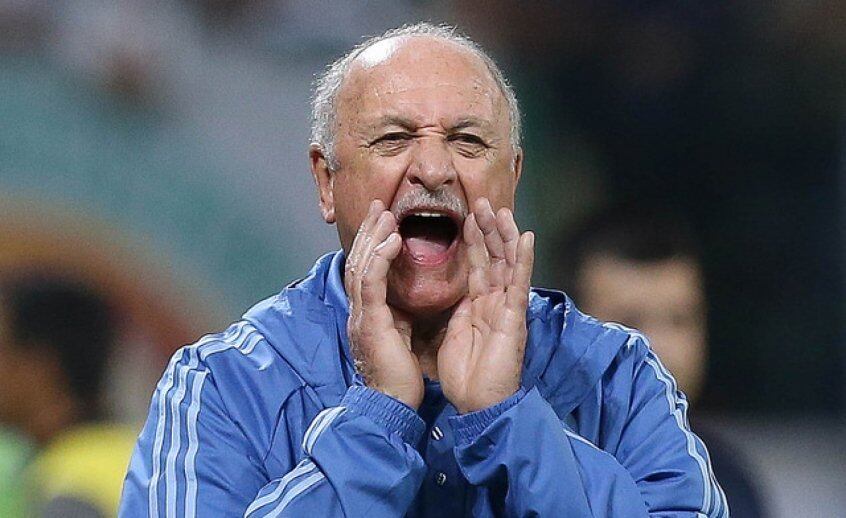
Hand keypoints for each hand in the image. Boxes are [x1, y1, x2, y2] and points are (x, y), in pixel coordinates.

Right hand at [345, 200, 423, 408]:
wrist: (391, 405)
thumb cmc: (398, 377)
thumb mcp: (398, 337)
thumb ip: (396, 314)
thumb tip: (405, 297)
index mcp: (364, 314)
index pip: (363, 270)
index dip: (370, 244)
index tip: (381, 221)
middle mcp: (357, 311)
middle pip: (357, 261)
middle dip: (368, 231)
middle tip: (379, 205)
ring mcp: (360, 315)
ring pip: (360, 266)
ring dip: (373, 237)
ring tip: (385, 214)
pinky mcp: (370, 322)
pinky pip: (371, 282)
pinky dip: (380, 258)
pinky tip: (392, 240)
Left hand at [438, 198, 534, 413]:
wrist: (479, 405)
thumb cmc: (467, 376)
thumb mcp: (456, 334)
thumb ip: (461, 310)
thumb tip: (460, 292)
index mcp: (480, 307)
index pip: (478, 267)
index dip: (474, 242)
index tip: (468, 218)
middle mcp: (496, 303)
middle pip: (495, 259)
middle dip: (489, 231)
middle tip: (483, 202)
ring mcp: (508, 308)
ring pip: (507, 264)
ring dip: (504, 236)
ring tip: (501, 210)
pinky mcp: (514, 317)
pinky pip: (518, 283)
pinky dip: (522, 260)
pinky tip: (525, 237)